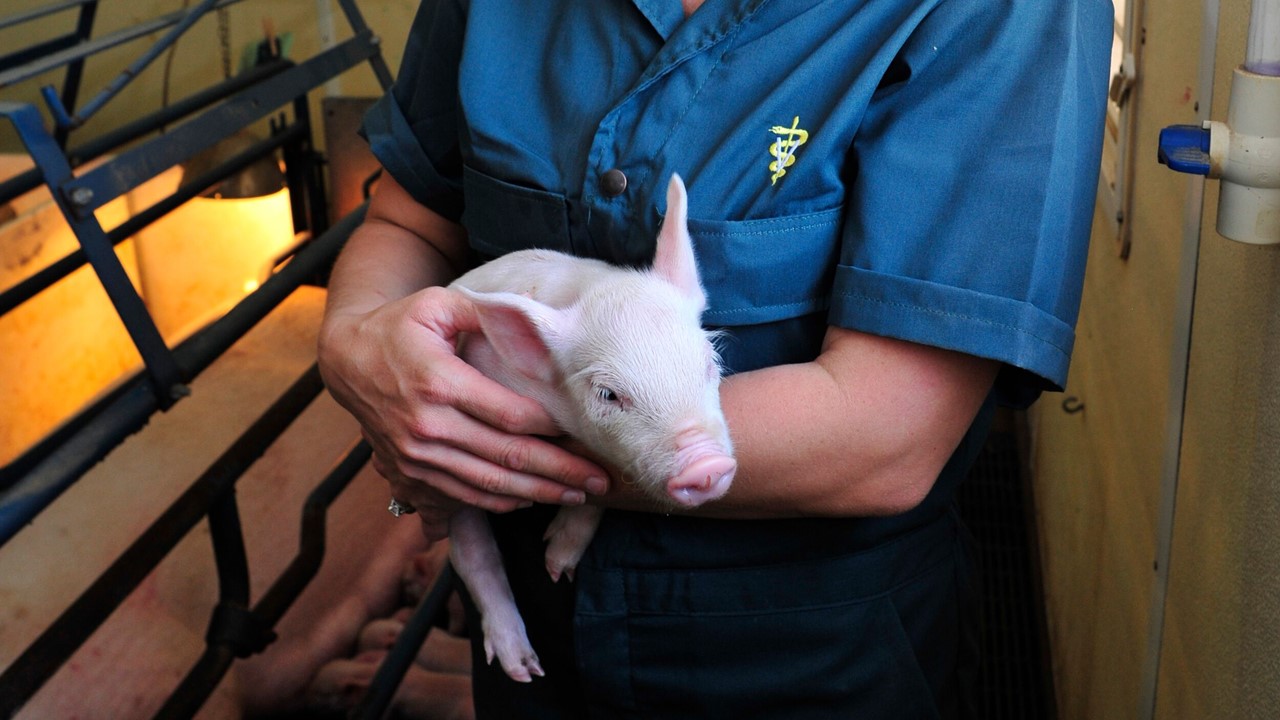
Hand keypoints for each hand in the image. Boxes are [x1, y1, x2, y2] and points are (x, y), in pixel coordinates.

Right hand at [318, 284, 608, 536]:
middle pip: (507, 457)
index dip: (552, 428)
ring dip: (539, 494)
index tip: (586, 432)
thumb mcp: (437, 303)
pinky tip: (535, 498)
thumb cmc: (399, 326)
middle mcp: (427, 425)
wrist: (346, 360)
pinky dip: (504, 502)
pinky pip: (465, 495)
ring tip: (579, 496)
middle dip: (560, 472)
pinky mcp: (412, 471)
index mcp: (438, 382)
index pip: (509, 415)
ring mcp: (417, 454)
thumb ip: (485, 312)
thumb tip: (534, 322)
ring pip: (489, 485)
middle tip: (600, 480)